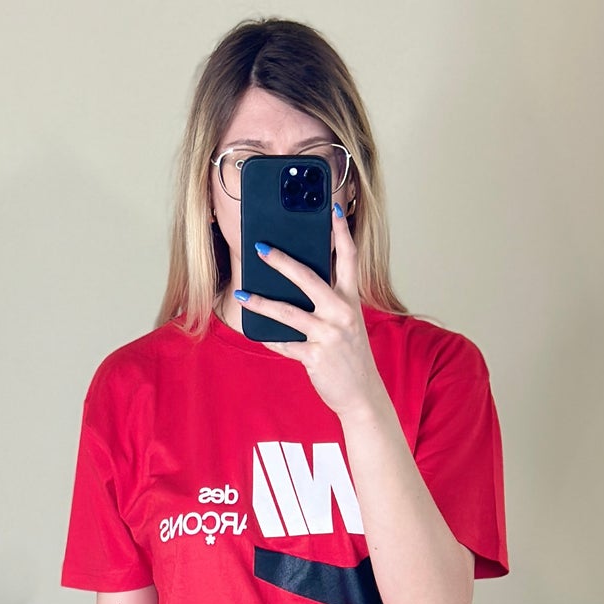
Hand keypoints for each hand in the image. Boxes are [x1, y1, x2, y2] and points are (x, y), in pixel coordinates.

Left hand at [234, 206, 386, 419]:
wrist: (361, 394)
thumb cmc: (350, 354)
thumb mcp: (347, 322)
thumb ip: (329, 300)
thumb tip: (297, 280)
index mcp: (351, 300)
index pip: (349, 258)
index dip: (341, 231)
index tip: (331, 208)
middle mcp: (342, 313)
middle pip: (309, 278)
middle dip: (282, 261)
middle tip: (260, 248)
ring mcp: (329, 335)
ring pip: (288, 312)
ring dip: (261, 302)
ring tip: (242, 293)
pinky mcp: (315, 357)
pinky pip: (285, 344)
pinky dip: (269, 338)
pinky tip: (255, 331)